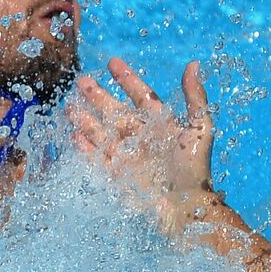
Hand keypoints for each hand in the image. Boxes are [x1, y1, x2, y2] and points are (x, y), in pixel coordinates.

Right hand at [68, 57, 218, 234]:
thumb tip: (193, 64)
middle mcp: (141, 136)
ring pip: (101, 131)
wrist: (184, 208)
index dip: (127, 79)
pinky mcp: (116, 174)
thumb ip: (195, 97)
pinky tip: (73, 135)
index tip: (113, 63)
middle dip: (98, 96)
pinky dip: (84, 147)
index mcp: (161, 124)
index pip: (141, 96)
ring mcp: (127, 155)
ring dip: (85, 119)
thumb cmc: (195, 169)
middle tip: (81, 80)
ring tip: (70, 106)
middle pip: (115, 111)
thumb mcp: (200, 129)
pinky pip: (96, 157)